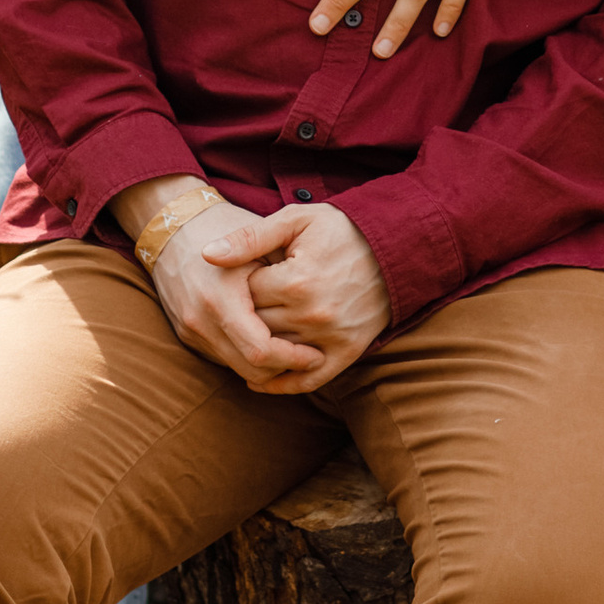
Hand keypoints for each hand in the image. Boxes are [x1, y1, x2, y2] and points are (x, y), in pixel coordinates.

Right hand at [119, 179, 319, 389]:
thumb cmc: (225, 226)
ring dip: (266, 367)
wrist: (172, 225)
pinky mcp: (186, 334)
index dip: (293, 359)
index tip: (317, 353)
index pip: (261, 351)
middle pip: (250, 369)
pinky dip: (246, 356)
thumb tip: (318, 314)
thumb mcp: (262, 240)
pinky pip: (223, 357)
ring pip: (237, 369)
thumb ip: (286, 275)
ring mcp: (190, 329)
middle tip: (311, 357)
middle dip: (283, 369)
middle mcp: (200, 319)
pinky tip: (268, 341)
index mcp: (221, 297)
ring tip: (294, 351)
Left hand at [196, 202, 389, 390]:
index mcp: (295, 281)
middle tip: (237, 305)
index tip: (242, 275)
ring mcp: (331, 337)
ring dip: (255, 348)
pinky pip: (308, 380)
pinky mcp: (348, 352)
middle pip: (256, 326)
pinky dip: (281, 384)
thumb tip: (206, 256)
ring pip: (275, 355)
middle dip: (243, 316)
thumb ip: (249, 238)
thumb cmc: (342, 228)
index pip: (245, 295)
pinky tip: (259, 378)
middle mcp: (312, 315)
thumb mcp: (295, 220)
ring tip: (239, 337)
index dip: (238, 284)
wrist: (397, 246)